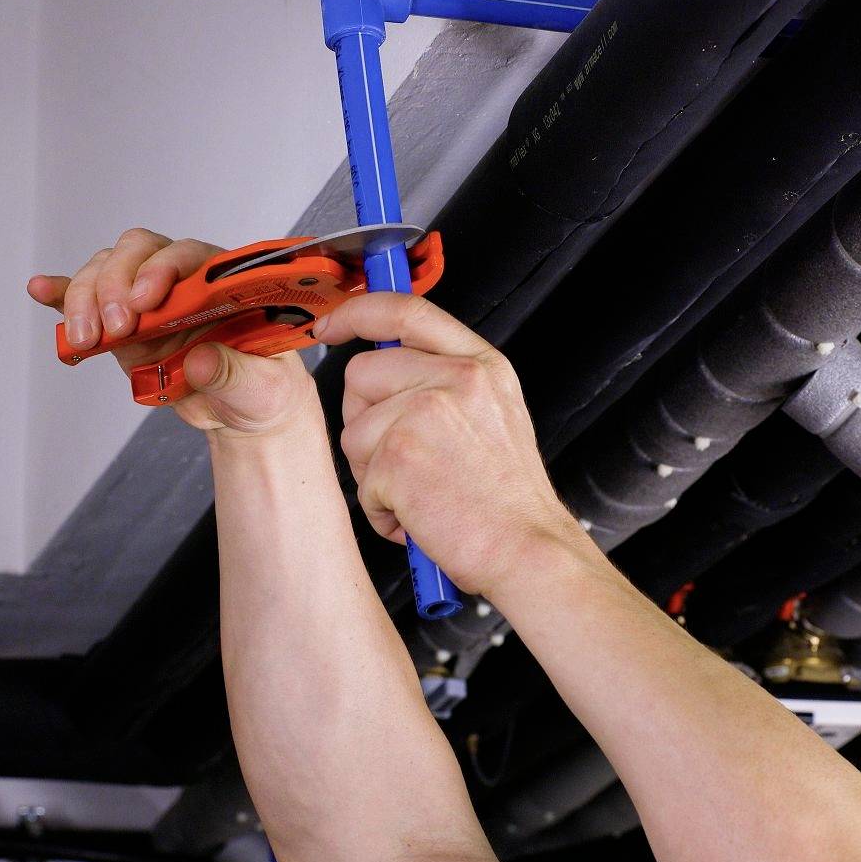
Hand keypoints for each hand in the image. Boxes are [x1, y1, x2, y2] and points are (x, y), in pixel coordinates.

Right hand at [27, 227, 318, 436]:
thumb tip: (200, 359)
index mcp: (222, 281)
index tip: (144, 301)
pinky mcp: (120, 322)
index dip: (161, 270)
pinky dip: (62, 294)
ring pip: (106, 272)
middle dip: (116, 283)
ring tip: (86, 340)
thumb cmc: (263, 388)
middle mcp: (180, 278)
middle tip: (115, 327)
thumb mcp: (263, 387)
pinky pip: (85, 297)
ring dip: (87, 299)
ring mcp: (145, 297)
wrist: (241, 409)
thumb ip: (235, 373)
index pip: (187, 254)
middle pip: (137, 251)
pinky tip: (41, 290)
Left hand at [314, 294, 585, 595]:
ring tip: (422, 496)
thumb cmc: (509, 503)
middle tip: (404, 462)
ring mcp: (426, 413)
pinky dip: (382, 512)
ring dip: (374, 475)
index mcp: (481, 365)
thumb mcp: (494, 416)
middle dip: (366, 421)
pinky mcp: (399, 456)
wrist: (529, 551)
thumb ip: (445, 382)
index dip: (358, 312)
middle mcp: (457, 379)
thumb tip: (381, 368)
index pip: (406, 310)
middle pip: (361, 373)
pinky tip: (420, 518)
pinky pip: (360, 482)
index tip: (331, 325)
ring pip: (353, 432)